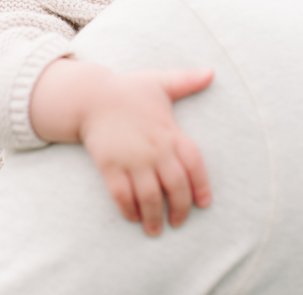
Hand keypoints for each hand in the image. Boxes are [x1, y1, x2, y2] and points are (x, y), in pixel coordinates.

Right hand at [77, 68, 213, 236]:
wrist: (91, 96)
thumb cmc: (129, 89)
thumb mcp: (160, 82)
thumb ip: (187, 81)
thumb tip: (212, 72)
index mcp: (171, 132)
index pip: (194, 165)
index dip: (201, 187)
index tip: (203, 204)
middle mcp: (155, 150)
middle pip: (175, 187)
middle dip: (179, 209)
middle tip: (178, 222)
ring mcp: (132, 159)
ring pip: (149, 196)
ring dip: (154, 216)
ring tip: (155, 229)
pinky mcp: (110, 166)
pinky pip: (122, 195)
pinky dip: (128, 210)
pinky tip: (132, 218)